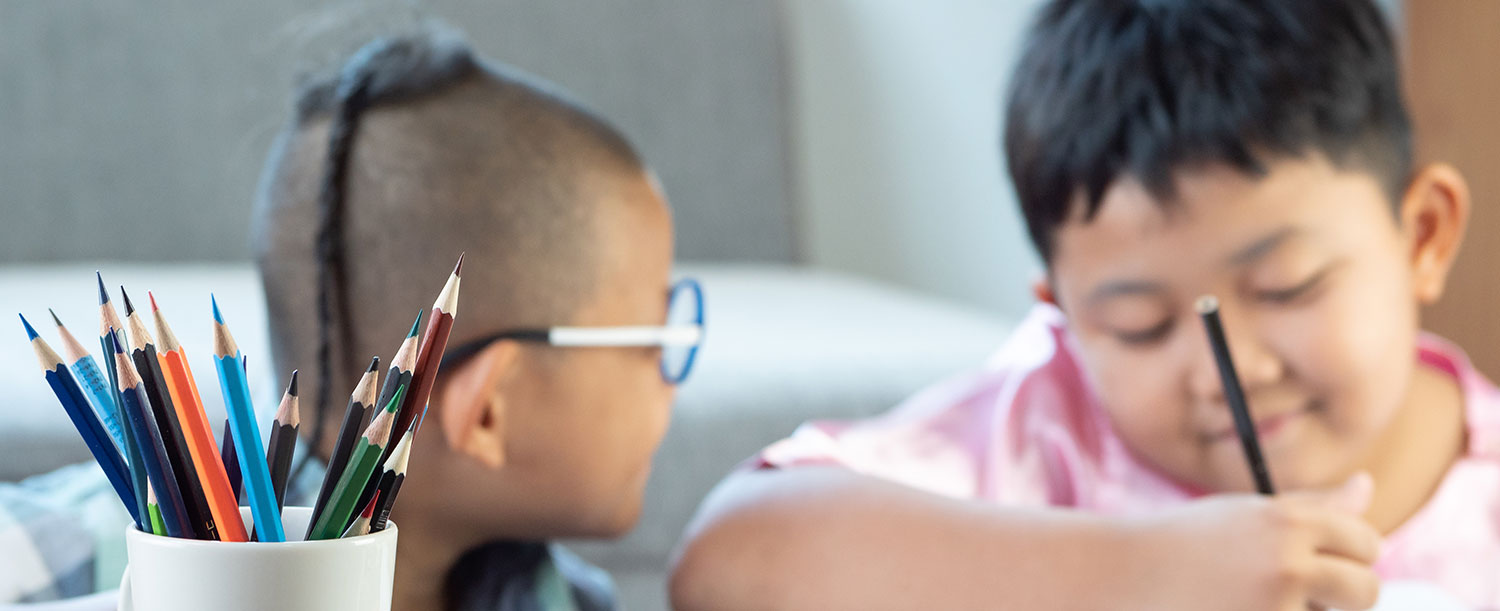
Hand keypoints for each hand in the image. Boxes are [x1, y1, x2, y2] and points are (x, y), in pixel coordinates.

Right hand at [1126, 472, 1381, 610]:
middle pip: (1365, 589)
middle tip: (1299, 592)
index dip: (1350, 555)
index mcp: (1287, 520)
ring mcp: (1274, 605)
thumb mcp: (1248, 515)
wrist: (1123, 574)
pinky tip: (1240, 609)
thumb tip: (1367, 485)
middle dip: (1344, 596)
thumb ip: (1313, 508)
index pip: (1366, 542)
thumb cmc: (1187, 542)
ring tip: (1261, 601)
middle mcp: (1286, 561)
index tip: (1319, 560)